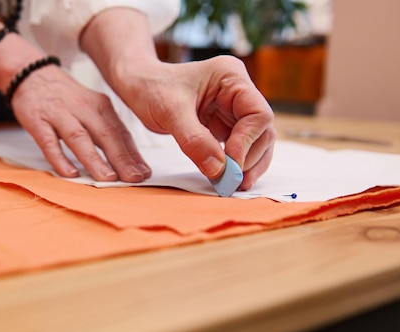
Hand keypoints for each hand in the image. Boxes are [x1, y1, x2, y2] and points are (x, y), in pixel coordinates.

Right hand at [0, 10, 149, 182]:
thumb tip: (132, 160)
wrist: (32, 74)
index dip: (133, 154)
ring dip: (94, 159)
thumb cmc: (67, 98)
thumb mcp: (93, 107)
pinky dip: (59, 158)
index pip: (121, 132)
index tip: (145, 173)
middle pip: (105, 135)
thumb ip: (109, 131)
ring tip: (107, 178)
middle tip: (134, 178)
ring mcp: (59, 115)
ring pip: (79, 138)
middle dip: (121, 158)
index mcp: (100, 106)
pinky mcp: (37, 121)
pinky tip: (69, 173)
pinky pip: (49, 142)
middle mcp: (83, 109)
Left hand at [79, 8, 274, 189]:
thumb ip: (194, 140)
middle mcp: (238, 91)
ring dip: (247, 165)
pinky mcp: (223, 124)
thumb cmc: (151, 87)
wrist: (137, 85)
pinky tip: (226, 178)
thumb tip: (219, 170)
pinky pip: (238, 147)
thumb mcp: (169, 112)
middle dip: (250, 158)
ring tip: (233, 185)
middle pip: (262, 131)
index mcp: (231, 77)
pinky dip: (235, 164)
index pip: (257, 114)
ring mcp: (232, 109)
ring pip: (255, 142)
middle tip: (233, 182)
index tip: (229, 165)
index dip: (247, 142)